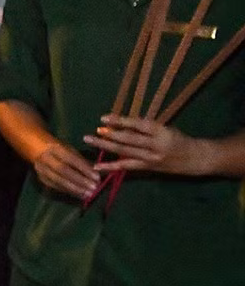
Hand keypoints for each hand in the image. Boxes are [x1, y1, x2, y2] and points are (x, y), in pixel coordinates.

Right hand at [32, 141, 98, 199]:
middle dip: (80, 180)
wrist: (36, 149)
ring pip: (58, 181)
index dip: (84, 169)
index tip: (97, 177)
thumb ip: (82, 160)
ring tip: (88, 194)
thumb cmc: (59, 149)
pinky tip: (79, 195)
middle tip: (93, 188)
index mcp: (55, 148)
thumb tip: (97, 172)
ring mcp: (41, 169)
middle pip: (63, 171)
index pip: (71, 159)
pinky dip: (68, 191)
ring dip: (74, 189)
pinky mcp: (41, 178)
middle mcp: (46, 158)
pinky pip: (55, 186)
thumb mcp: (70, 150)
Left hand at [83, 115, 210, 176]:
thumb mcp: (165, 128)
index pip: (138, 125)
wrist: (195, 159)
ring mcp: (150, 159)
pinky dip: (110, 167)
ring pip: (124, 152)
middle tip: (94, 131)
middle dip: (109, 135)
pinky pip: (126, 167)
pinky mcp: (147, 168)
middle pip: (128, 140)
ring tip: (90, 141)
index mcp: (161, 132)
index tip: (104, 118)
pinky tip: (96, 166)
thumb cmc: (178, 139)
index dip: (120, 121)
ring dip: (105, 147)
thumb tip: (120, 124)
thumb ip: (145, 127)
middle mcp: (155, 146)